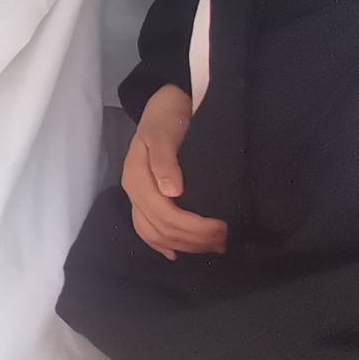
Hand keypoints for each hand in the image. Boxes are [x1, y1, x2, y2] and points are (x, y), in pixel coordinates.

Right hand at [123, 86, 227, 258]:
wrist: (162, 107)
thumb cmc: (167, 118)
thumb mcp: (164, 132)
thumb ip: (164, 160)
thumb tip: (171, 192)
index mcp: (137, 176)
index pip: (165, 215)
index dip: (195, 228)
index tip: (224, 226)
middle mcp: (133, 191)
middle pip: (162, 228)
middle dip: (195, 240)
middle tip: (225, 239)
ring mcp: (137, 196)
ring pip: (154, 234)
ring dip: (183, 245)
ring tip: (212, 246)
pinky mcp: (144, 198)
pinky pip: (147, 229)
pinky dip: (162, 245)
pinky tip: (176, 253)